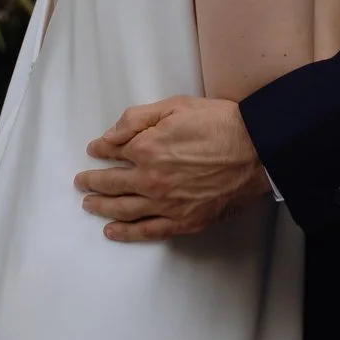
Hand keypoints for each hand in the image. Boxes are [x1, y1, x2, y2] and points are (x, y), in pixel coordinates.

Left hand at [76, 96, 270, 241]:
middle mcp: (150, 180)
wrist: (258, 151)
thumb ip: (137, 119)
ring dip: (102, 208)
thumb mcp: (175, 106)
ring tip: (89, 205)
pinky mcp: (184, 221)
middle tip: (81, 182)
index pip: (112, 152)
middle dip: (92, 182)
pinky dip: (126, 233)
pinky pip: (148, 230)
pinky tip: (112, 231)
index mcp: (146, 149)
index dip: (100, 151)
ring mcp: (166, 204)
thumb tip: (108, 137)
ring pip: (123, 210)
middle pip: (112, 184)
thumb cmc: (220, 123)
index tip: (94, 151)